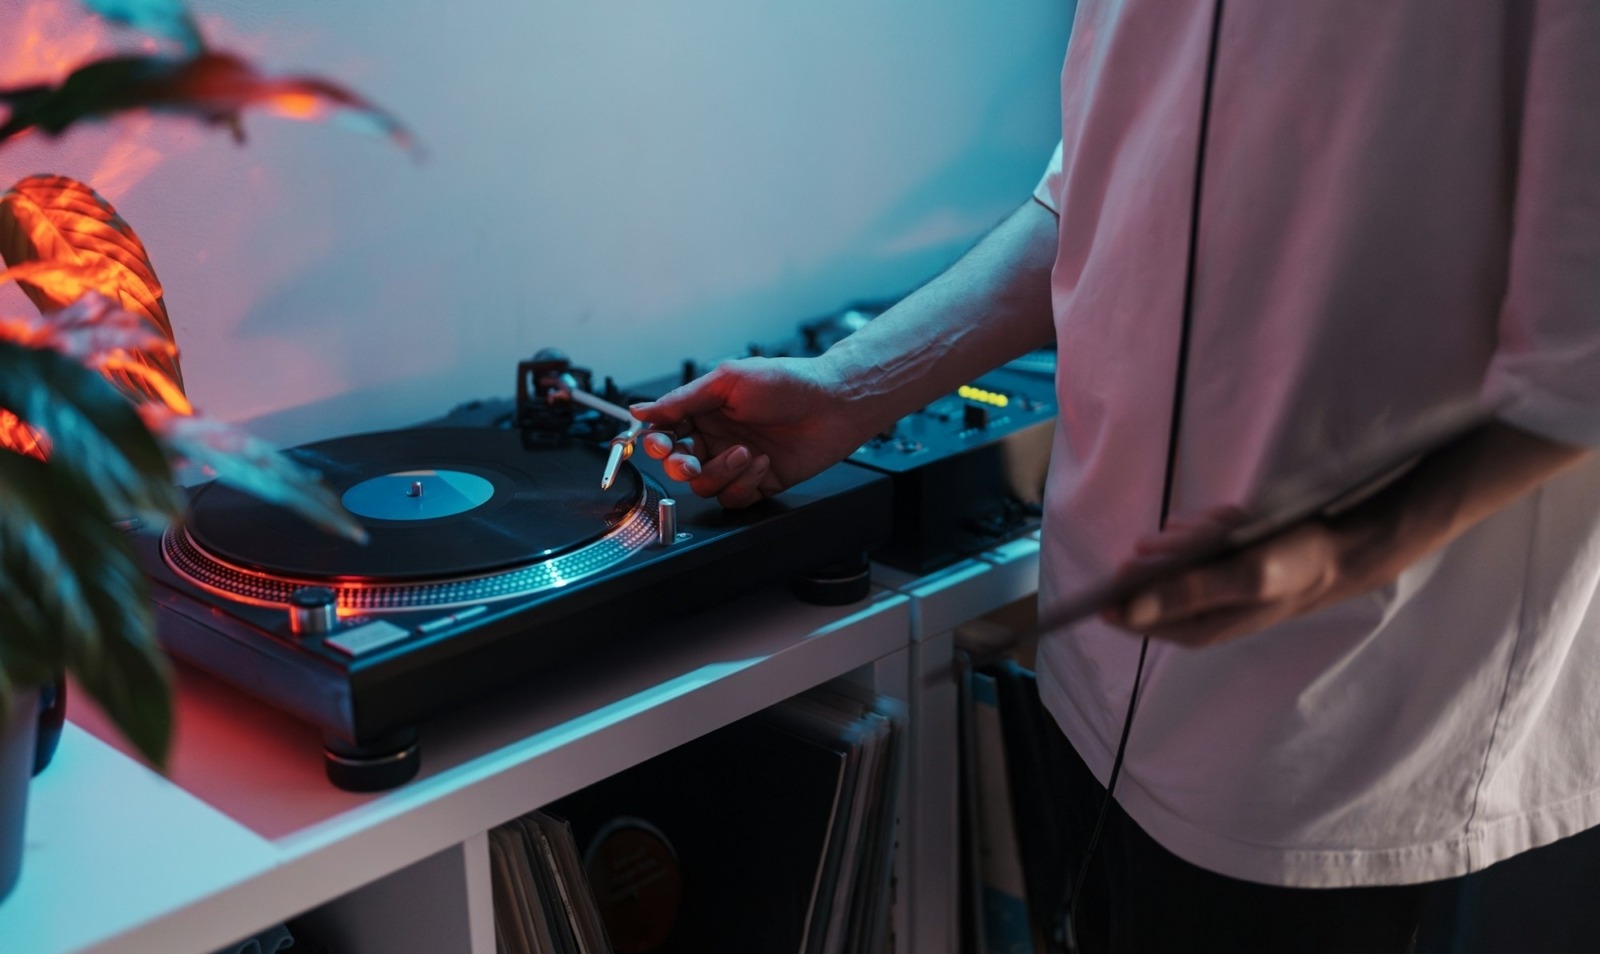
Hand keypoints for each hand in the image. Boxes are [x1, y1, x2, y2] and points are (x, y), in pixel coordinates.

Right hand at [629, 356, 881, 507]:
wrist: (834, 404)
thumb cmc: (787, 383)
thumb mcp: (728, 382)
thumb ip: (681, 400)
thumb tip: (641, 410)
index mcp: (704, 411)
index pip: (665, 433)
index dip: (656, 443)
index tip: (658, 444)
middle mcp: (717, 438)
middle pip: (678, 466)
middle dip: (680, 466)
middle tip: (690, 461)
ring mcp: (736, 462)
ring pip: (703, 486)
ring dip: (720, 472)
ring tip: (745, 452)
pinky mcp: (758, 483)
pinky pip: (733, 497)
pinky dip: (745, 483)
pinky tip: (763, 463)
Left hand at [1100, 506, 1364, 647]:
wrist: (1347, 545)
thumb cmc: (1298, 564)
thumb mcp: (1244, 576)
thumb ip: (1187, 592)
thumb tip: (1129, 610)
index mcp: (1201, 628)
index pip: (1136, 619)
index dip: (1121, 594)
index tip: (1118, 570)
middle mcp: (1202, 611)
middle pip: (1154, 580)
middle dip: (1172, 550)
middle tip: (1192, 535)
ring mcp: (1213, 586)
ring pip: (1176, 553)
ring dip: (1195, 534)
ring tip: (1226, 524)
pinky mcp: (1224, 563)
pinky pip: (1198, 540)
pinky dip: (1211, 526)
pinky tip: (1232, 519)